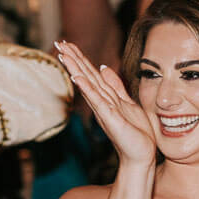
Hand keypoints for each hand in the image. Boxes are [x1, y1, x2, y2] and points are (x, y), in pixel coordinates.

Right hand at [55, 40, 154, 164]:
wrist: (141, 156)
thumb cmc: (135, 133)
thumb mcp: (127, 103)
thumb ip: (116, 86)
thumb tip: (104, 68)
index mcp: (105, 97)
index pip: (91, 73)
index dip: (80, 57)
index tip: (67, 43)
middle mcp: (101, 102)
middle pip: (85, 75)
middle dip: (73, 58)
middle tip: (58, 42)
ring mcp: (104, 110)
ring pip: (88, 85)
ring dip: (75, 69)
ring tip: (63, 54)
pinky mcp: (111, 119)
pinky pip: (97, 101)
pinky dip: (87, 88)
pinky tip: (77, 77)